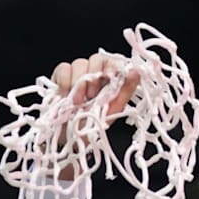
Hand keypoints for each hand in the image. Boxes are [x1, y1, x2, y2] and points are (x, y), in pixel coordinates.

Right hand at [46, 54, 140, 180]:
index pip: (115, 61)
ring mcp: (78, 73)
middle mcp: (96, 73)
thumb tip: (137, 72)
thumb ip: (126, 90)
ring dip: (79, 83)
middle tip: (92, 97)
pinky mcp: (62, 75)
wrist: (70, 139)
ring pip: (80, 63)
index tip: (110, 78)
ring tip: (79, 102)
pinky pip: (64, 68)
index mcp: (111, 79)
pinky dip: (65, 82)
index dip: (113, 66)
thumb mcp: (113, 110)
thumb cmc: (93, 125)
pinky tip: (66, 96)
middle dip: (94, 77)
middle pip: (97, 59)